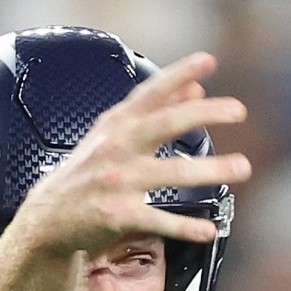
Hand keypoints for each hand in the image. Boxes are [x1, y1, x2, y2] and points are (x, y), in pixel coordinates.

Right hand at [7, 52, 250, 260]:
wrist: (49, 218)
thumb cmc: (88, 173)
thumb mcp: (116, 135)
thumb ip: (157, 111)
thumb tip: (195, 87)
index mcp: (118, 125)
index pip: (151, 92)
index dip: (179, 73)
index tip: (207, 61)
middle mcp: (117, 148)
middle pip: (164, 123)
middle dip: (203, 114)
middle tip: (237, 109)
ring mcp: (116, 181)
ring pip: (170, 172)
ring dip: (209, 169)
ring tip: (241, 167)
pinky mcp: (116, 214)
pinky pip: (157, 219)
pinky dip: (184, 226)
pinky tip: (207, 229)